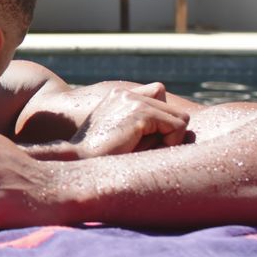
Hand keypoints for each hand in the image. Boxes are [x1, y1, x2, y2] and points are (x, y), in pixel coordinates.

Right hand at [72, 82, 189, 157]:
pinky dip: (171, 143)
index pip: (159, 94)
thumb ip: (143, 124)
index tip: (144, 139)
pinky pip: (177, 127)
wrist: (76, 162)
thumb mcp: (120, 135)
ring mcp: (132, 100)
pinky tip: (147, 152)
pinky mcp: (140, 113)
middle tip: (146, 150)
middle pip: (173, 109)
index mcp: (118, 96)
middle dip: (167, 132)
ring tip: (146, 151)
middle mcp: (125, 93)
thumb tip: (179, 125)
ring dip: (170, 139)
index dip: (160, 120)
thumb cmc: (98, 158)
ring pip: (180, 118)